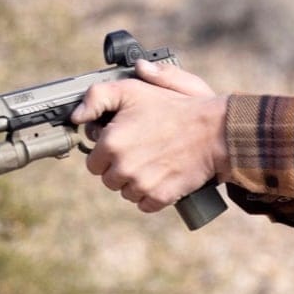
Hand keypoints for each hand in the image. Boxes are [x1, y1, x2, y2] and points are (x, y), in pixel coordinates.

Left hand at [70, 59, 228, 212]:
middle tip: (142, 151)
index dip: (108, 153)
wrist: (215, 131)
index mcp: (111, 142)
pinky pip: (144, 204)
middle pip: (108, 180)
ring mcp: (141, 184)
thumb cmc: (177, 107)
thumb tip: (78, 115)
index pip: (93, 162)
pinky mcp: (160, 197)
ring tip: (155, 163)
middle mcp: (122, 167)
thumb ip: (98, 95)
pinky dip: (152, 195)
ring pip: (126, 193)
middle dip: (121, 168)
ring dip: (136, 183)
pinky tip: (162, 178)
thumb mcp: (134, 89)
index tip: (124, 144)